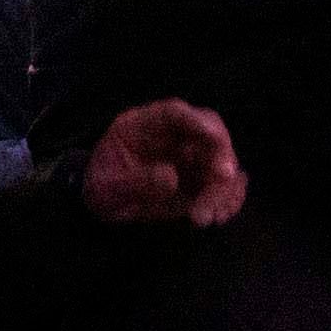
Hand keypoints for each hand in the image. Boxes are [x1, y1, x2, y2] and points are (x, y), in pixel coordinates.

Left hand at [80, 98, 246, 228]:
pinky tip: (218, 217)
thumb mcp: (107, 188)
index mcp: (143, 126)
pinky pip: (226, 185)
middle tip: (218, 183)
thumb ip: (135, 182)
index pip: (174, 113)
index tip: (216, 139)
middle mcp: (173, 136)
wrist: (104, 204)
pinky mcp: (202, 180)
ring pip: (222, 163)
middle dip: (220, 159)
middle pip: (211, 135)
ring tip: (206, 218)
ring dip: (223, 190)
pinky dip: (229, 199)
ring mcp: (191, 158)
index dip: (197, 122)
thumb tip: (172, 178)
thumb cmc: (101, 186)